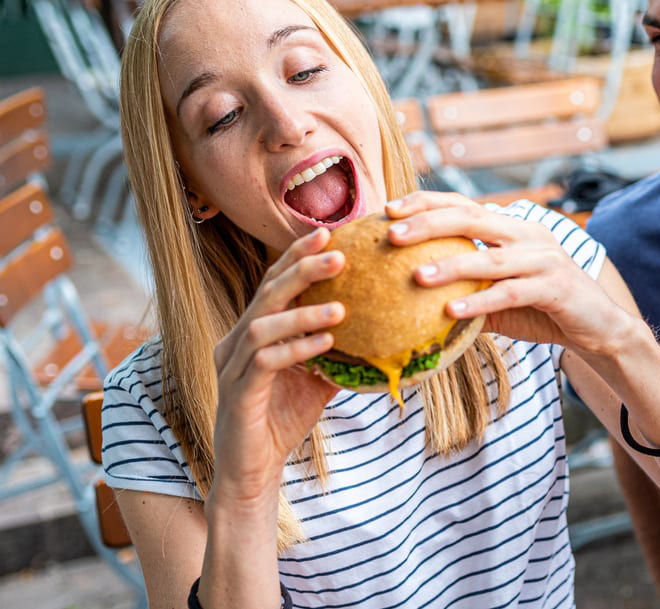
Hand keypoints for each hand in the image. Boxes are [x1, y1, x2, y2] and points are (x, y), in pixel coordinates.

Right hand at [211, 228, 344, 506]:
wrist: (252, 470)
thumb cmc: (282, 419)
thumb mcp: (317, 378)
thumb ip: (338, 352)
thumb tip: (383, 331)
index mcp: (251, 331)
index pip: (273, 283)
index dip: (298, 256)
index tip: (331, 233)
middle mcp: (235, 341)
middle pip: (267, 293)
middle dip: (302, 269)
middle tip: (339, 252)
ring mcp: (232, 366)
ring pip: (263, 324)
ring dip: (303, 311)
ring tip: (342, 305)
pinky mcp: (237, 393)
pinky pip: (266, 363)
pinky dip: (297, 348)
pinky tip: (327, 343)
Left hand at [385, 192, 634, 355]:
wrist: (599, 328)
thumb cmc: (544, 309)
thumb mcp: (499, 296)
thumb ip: (466, 291)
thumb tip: (413, 303)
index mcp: (512, 228)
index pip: (464, 205)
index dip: (426, 203)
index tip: (389, 210)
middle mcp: (527, 234)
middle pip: (472, 217)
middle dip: (428, 222)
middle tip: (392, 234)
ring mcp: (544, 259)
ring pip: (489, 257)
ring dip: (450, 266)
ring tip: (415, 275)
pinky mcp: (555, 287)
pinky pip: (510, 292)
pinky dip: (480, 302)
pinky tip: (452, 312)